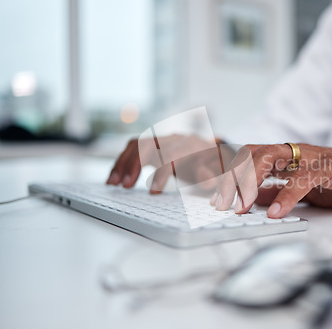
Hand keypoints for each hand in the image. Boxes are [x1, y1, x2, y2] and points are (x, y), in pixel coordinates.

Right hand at [106, 135, 233, 192]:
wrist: (213, 152)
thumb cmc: (214, 165)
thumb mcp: (219, 171)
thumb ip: (212, 175)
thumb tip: (207, 181)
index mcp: (192, 144)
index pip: (172, 154)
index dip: (162, 172)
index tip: (154, 191)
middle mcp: (174, 138)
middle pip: (149, 145)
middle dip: (135, 164)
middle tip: (125, 186)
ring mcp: (162, 140)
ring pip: (137, 144)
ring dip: (122, 163)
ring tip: (112, 183)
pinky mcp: (153, 146)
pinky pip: (132, 148)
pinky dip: (121, 162)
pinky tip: (113, 177)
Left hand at [212, 144, 331, 217]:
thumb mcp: (302, 189)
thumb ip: (276, 190)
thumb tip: (250, 198)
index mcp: (287, 156)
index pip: (249, 157)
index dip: (229, 173)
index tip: (215, 196)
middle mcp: (295, 152)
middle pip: (252, 154)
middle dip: (231, 178)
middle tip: (221, 204)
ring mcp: (311, 158)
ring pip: (270, 157)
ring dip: (249, 183)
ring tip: (239, 207)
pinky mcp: (331, 168)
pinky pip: (303, 179)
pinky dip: (286, 196)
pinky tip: (276, 212)